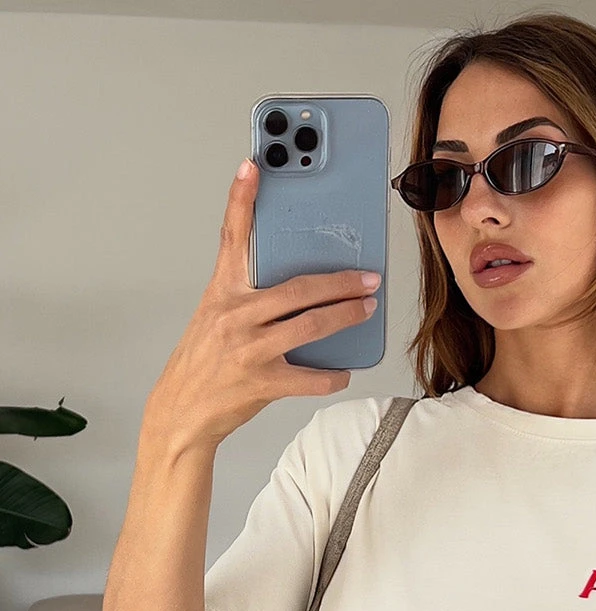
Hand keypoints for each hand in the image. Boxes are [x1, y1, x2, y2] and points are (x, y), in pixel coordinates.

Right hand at [145, 157, 379, 451]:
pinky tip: (343, 370)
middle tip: (368, 277)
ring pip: (310, 326)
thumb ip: (247, 296)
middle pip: (297, 288)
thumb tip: (296, 286)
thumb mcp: (215, 317)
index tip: (254, 166)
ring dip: (346, 316)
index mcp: (222, 292)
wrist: (182, 412)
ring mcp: (249, 349)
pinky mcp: (262, 382)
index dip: (242, 200)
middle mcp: (235, 316)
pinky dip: (332, 375)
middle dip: (339, 282)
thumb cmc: (203, 362)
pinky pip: (310, 377)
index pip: (231, 237)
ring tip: (367, 309)